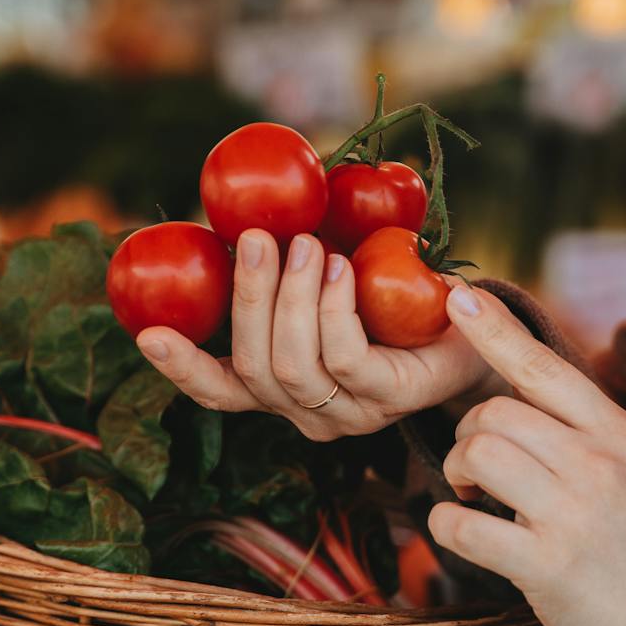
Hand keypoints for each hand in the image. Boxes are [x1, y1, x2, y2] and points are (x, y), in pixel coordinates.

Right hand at [135, 230, 495, 441]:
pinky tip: (341, 269)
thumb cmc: (395, 296)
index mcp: (283, 391)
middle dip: (248, 299)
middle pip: (254, 370)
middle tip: (257, 238)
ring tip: (303, 244)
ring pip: (293, 367)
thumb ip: (287, 263)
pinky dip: (333, 308)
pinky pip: (345, 358)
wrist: (478, 327)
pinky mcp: (390, 399)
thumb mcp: (330, 276)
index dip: (182, 368)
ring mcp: (350, 414)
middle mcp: (309, 413)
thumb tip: (239, 211)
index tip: (147, 334)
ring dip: (290, 299)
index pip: (221, 392)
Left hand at [429, 286, 625, 625]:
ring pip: (478, 454)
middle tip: (473, 466)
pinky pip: (463, 525)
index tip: (460, 298)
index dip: (496, 330)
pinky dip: (446, 524)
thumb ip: (594, 429)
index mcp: (618, 434)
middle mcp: (596, 464)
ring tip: (470, 493)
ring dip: (457, 472)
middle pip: (495, 413)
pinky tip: (459, 529)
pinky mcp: (544, 564)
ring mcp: (571, 513)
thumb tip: (535, 386)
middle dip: (467, 435)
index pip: (545, 368)